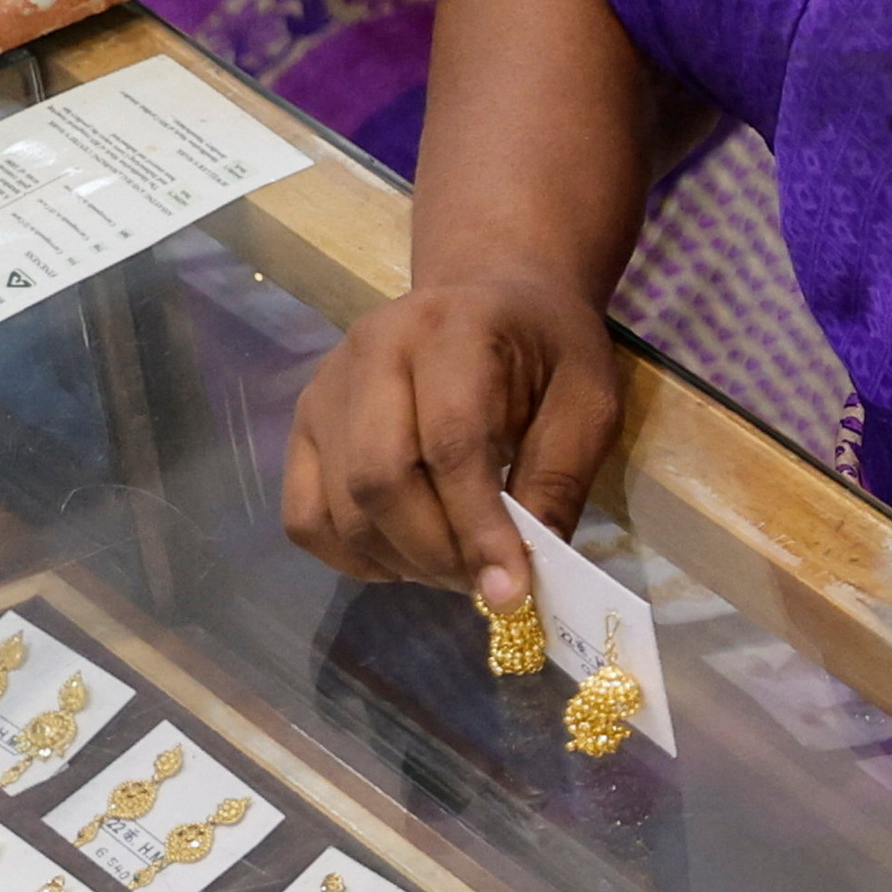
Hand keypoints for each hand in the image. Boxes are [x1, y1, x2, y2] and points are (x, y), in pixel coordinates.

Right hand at [280, 273, 618, 606]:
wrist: (489, 300)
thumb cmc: (546, 351)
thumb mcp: (587, 401)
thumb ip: (558, 480)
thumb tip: (519, 579)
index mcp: (451, 330)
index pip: (450, 442)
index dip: (478, 527)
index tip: (510, 591)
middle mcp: (370, 350)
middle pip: (380, 479)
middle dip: (437, 553)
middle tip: (485, 585)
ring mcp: (325, 390)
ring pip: (342, 507)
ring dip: (402, 563)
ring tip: (457, 569)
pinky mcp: (304, 428)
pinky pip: (306, 517)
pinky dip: (354, 559)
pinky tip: (405, 558)